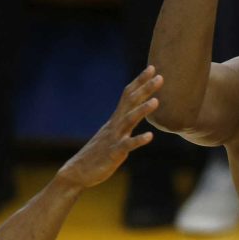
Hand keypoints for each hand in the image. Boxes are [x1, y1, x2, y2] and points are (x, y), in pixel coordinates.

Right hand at [56, 67, 159, 189]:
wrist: (78, 171)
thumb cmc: (98, 153)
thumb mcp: (113, 134)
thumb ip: (124, 122)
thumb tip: (135, 112)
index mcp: (116, 119)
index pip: (128, 95)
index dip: (140, 81)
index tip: (152, 68)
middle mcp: (115, 124)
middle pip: (130, 102)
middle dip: (145, 88)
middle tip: (160, 76)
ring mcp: (114, 138)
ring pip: (129, 120)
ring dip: (142, 110)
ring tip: (156, 101)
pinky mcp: (114, 153)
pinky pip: (127, 145)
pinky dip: (138, 140)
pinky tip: (150, 136)